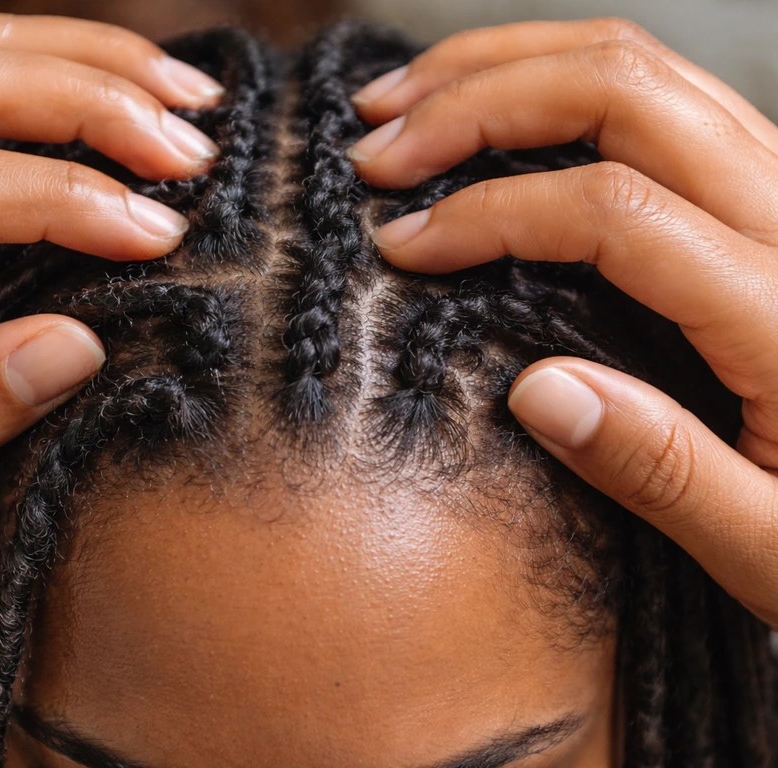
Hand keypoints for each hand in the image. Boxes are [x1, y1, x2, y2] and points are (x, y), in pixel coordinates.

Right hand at [349, 18, 777, 629]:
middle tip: (377, 148)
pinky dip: (556, 79)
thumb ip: (665, 472)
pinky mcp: (762, 189)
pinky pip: (656, 93)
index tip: (402, 247)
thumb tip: (535, 390)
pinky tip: (493, 108)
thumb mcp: (772, 545)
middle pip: (618, 92)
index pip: (612, 209)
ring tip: (408, 102)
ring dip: (505, 67)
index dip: (489, 213)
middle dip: (475, 102)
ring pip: (636, 65)